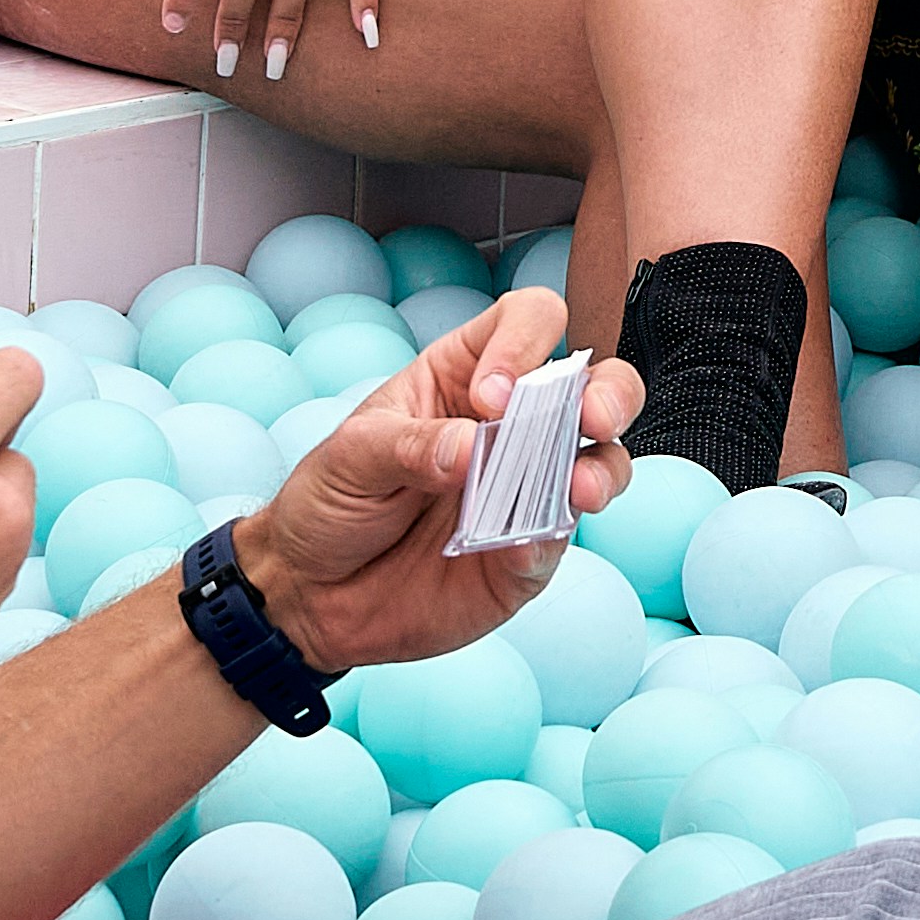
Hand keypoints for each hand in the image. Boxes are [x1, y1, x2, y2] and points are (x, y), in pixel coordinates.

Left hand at [234, 286, 628, 670]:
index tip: (489, 396)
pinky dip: (551, 539)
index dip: (524, 344)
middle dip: (608, 393)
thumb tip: (472, 447)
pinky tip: (522, 546)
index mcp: (464, 377)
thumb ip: (411, 445)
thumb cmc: (329, 503)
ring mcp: (527, 490)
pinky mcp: (526, 554)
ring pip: (600, 461)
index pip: (524, 324)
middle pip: (592, 385)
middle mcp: (511, 427)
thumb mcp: (351, 457)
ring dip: (602, 469)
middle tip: (590, 417)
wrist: (311, 594)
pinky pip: (559, 539)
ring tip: (581, 488)